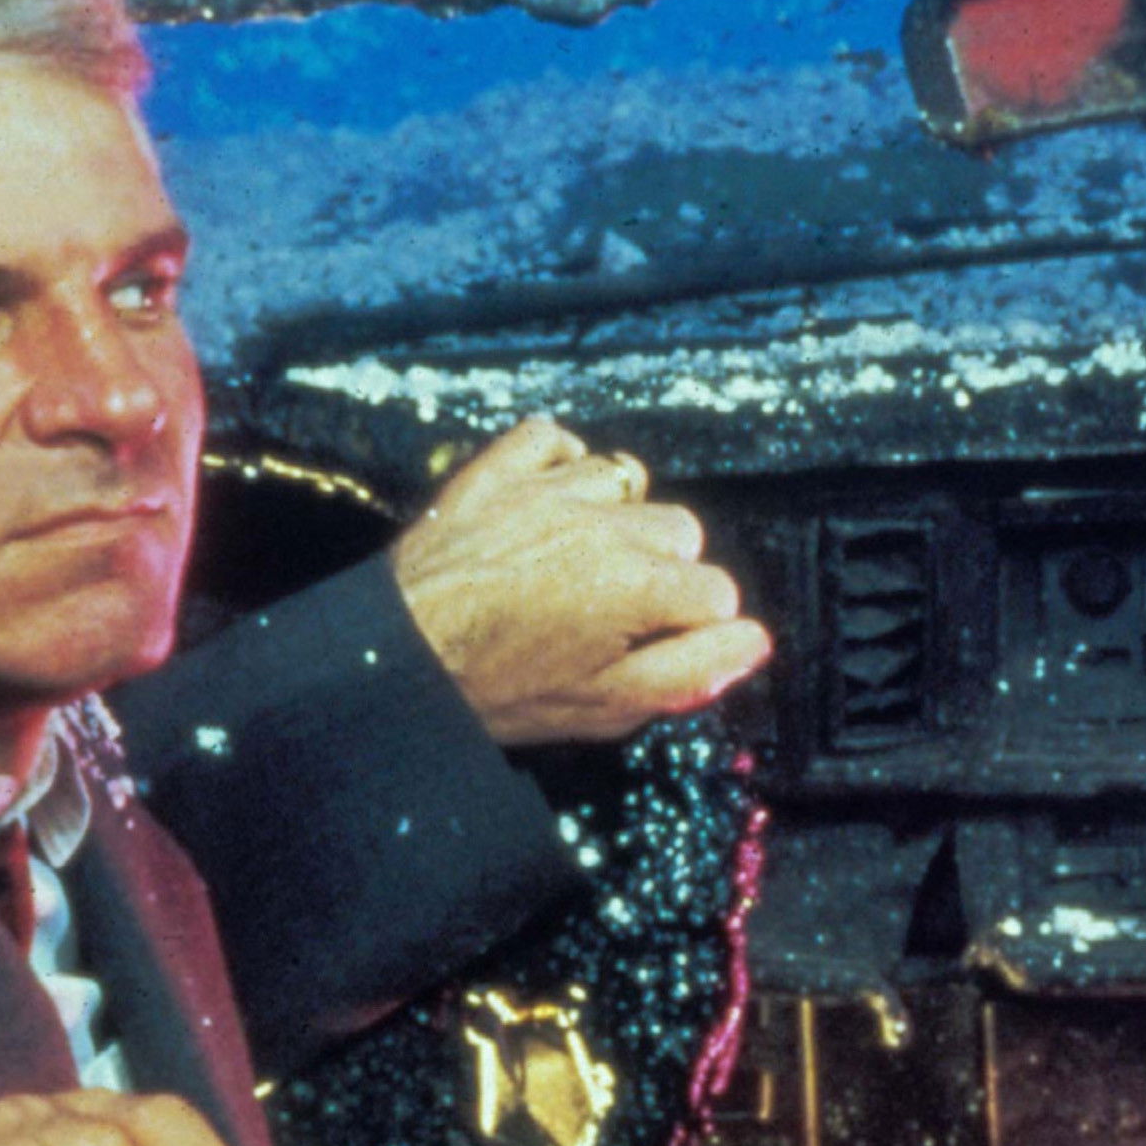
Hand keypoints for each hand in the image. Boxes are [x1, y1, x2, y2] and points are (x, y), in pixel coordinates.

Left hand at [390, 415, 775, 746]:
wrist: (392, 662)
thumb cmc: (501, 692)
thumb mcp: (607, 706)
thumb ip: (691, 673)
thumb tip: (753, 640)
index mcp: (636, 585)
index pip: (716, 593)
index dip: (693, 627)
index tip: (655, 645)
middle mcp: (602, 524)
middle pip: (680, 532)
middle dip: (662, 571)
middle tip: (614, 612)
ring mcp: (548, 489)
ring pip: (627, 483)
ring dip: (618, 518)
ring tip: (583, 561)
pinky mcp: (499, 471)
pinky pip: (554, 438)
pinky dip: (561, 463)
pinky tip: (552, 502)